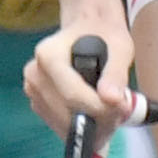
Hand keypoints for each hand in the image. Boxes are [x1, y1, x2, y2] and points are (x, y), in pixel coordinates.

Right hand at [23, 15, 142, 130]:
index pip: (72, 95)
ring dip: (91, 127)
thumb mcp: (119, 47)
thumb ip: (116, 73)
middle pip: (67, 114)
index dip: (100, 108)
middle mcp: (35, 75)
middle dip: (98, 120)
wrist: (87, 29)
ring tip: (111, 110)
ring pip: (64, 125)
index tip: (123, 108)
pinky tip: (97, 114)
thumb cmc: (104, 35)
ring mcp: (33, 91)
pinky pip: (61, 127)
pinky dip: (82, 128)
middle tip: (122, 111)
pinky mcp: (38, 104)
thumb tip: (112, 99)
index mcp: (49, 55)